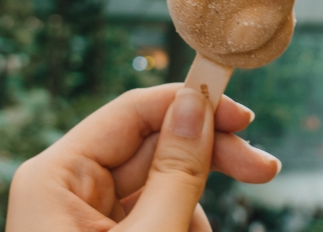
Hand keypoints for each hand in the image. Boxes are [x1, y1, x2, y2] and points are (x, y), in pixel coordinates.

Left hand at [6, 84, 279, 231]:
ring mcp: (87, 221)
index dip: (191, 106)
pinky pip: (159, 218)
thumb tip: (195, 105)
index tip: (246, 117)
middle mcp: (68, 191)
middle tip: (265, 170)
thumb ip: (178, 171)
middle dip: (209, 163)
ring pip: (164, 187)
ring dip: (196, 213)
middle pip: (155, 148)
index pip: (133, 113)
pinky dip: (184, 230)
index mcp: (57, 177)